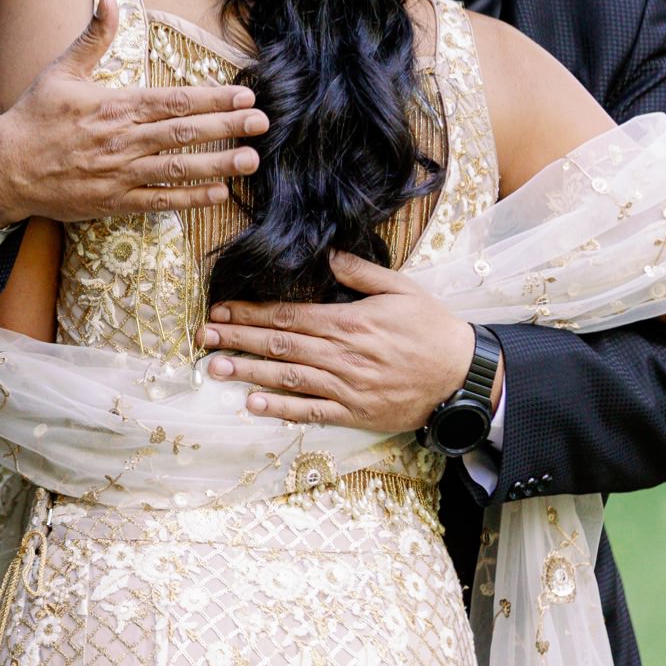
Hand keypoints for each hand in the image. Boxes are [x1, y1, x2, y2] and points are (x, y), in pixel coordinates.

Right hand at [0, 0, 269, 225]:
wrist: (4, 169)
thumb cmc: (34, 117)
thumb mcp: (61, 70)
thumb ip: (93, 36)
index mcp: (114, 106)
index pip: (174, 101)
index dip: (212, 98)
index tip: (244, 95)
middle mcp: (122, 141)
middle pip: (184, 133)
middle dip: (227, 126)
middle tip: (263, 123)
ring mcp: (120, 174)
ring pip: (177, 168)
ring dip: (217, 164)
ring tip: (251, 159)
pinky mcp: (114, 202)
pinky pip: (159, 201)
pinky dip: (190, 199)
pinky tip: (219, 194)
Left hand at [199, 251, 477, 431]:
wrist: (461, 376)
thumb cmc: (432, 329)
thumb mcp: (402, 289)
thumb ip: (361, 273)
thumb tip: (329, 254)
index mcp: (349, 322)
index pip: (289, 316)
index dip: (251, 314)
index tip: (221, 311)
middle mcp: (341, 354)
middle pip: (280, 345)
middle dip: (238, 339)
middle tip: (203, 337)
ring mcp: (346, 386)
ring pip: (288, 377)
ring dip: (249, 372)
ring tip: (215, 367)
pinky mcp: (354, 412)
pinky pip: (311, 411)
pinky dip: (282, 409)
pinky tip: (253, 404)